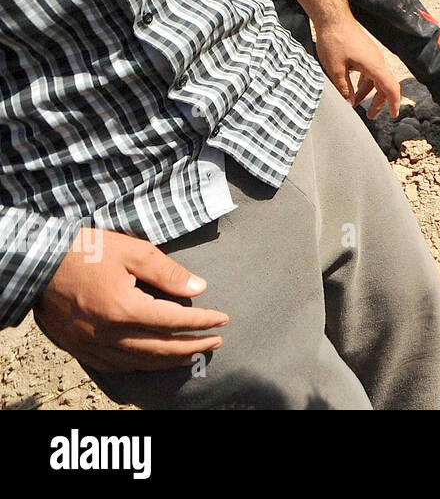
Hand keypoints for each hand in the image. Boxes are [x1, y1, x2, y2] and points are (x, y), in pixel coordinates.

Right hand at [34, 229, 227, 372]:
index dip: (202, 322)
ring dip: (170, 361)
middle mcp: (108, 334)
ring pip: (140, 362)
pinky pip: (116, 366)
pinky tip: (154, 361)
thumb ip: (167, 272)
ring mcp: (92, 345)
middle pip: (160, 349)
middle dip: (193, 346)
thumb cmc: (87, 251)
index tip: (222, 320)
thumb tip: (199, 287)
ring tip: (193, 354)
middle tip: (215, 342)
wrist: (38, 264)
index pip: (174, 321)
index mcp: (124, 309)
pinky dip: (141, 365)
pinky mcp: (80, 348)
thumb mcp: (133, 251)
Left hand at [314, 17, 400, 117]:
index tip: (394, 115)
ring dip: (367, 92)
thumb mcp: (335, 69)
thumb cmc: (334, 40)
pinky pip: (369, 71)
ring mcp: (371, 55)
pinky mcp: (365, 52)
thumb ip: (344, 88)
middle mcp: (377, 61)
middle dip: (378, 102)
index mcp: (374, 66)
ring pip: (375, 78)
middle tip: (369, 115)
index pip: (390, 88)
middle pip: (384, 85)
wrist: (333, 17)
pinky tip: (352, 86)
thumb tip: (349, 103)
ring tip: (354, 103)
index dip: (393, 103)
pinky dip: (363, 82)